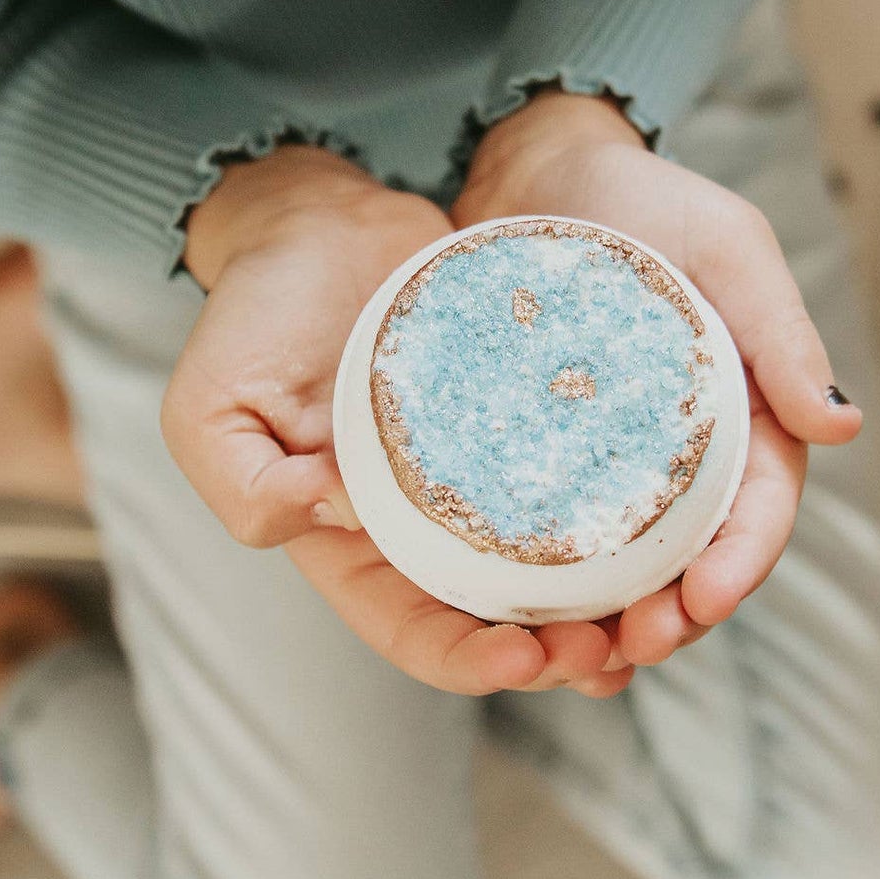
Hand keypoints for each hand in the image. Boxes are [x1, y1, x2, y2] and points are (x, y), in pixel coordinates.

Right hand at [167, 144, 628, 695]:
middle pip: (500, 623)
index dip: (470, 661)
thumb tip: (337, 518)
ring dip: (605, 610)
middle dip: (559, 654)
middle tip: (616, 647)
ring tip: (658, 615)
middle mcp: (421, 530)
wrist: (320, 217)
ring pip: (555, 574)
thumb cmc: (254, 310)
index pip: (414, 633)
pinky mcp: (526, 427)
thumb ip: (249, 486)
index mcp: (347, 546)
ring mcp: (479, 480)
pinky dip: (624, 526)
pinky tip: (670, 533)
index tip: (527, 655)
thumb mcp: (209, 406)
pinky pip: (583, 490)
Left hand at [452, 92, 861, 665]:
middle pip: (692, 559)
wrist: (533, 171)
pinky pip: (549, 541)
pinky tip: (518, 624)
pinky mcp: (542, 464)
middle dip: (676, 616)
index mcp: (744, 415)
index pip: (758, 508)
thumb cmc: (642, 198)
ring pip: (624, 569)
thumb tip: (840, 429)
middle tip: (637, 648)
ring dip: (611, 622)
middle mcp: (682, 457)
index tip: (706, 600)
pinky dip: (546, 591)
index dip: (741, 563)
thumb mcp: (725, 247)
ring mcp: (611, 467)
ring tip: (580, 658)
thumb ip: (779, 330)